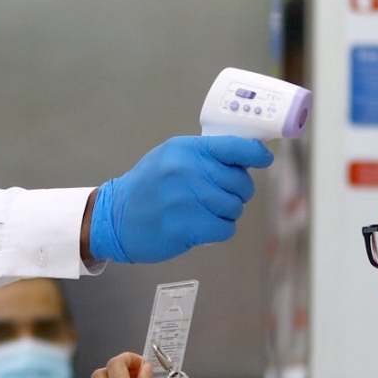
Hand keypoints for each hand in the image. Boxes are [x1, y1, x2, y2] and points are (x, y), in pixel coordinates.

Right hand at [88, 136, 272, 263]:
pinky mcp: (186, 226)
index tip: (264, 160)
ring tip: (204, 212)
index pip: (236, 147)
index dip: (257, 154)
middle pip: (241, 182)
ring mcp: (186, 199)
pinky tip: (201, 227)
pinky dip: (218, 230)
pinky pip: (225, 228)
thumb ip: (204, 156)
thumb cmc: (147, 188)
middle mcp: (187, 171)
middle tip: (220, 196)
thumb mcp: (170, 158)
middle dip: (237, 192)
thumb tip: (246, 156)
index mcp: (185, 150)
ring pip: (235, 207)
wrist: (113, 217)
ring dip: (226, 213)